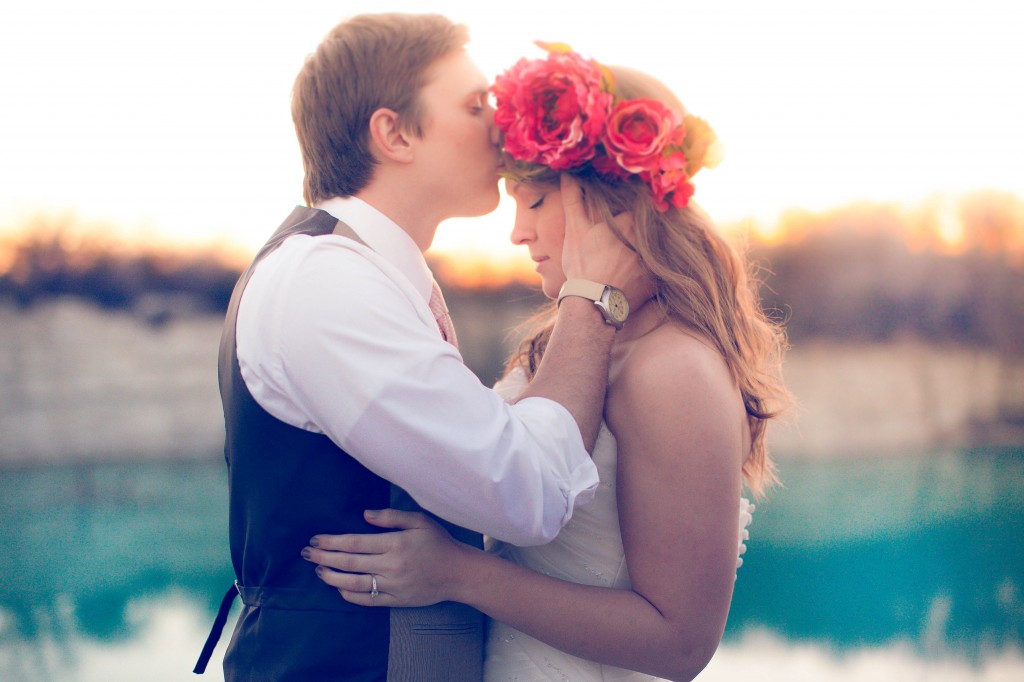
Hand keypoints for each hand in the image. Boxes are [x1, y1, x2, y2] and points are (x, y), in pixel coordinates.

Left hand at [301, 508, 475, 606]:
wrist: (458, 573)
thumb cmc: (439, 543)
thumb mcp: (420, 521)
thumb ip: (392, 516)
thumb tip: (366, 514)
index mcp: (396, 543)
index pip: (355, 543)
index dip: (332, 541)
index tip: (316, 539)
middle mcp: (392, 565)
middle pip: (350, 562)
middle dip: (325, 558)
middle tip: (306, 554)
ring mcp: (394, 584)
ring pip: (355, 583)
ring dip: (332, 577)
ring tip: (318, 571)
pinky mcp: (397, 600)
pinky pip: (369, 600)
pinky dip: (351, 595)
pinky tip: (339, 588)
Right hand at [559, 174, 649, 305]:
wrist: (590, 303)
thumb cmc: (582, 264)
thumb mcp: (575, 229)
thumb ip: (573, 200)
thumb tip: (568, 174)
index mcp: (627, 224)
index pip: (633, 212)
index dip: (625, 217)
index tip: (618, 224)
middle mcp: (644, 241)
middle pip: (645, 232)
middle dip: (636, 237)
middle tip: (619, 247)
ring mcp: (651, 263)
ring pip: (652, 253)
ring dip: (643, 255)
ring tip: (625, 264)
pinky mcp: (654, 284)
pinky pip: (656, 276)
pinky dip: (646, 277)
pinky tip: (632, 280)